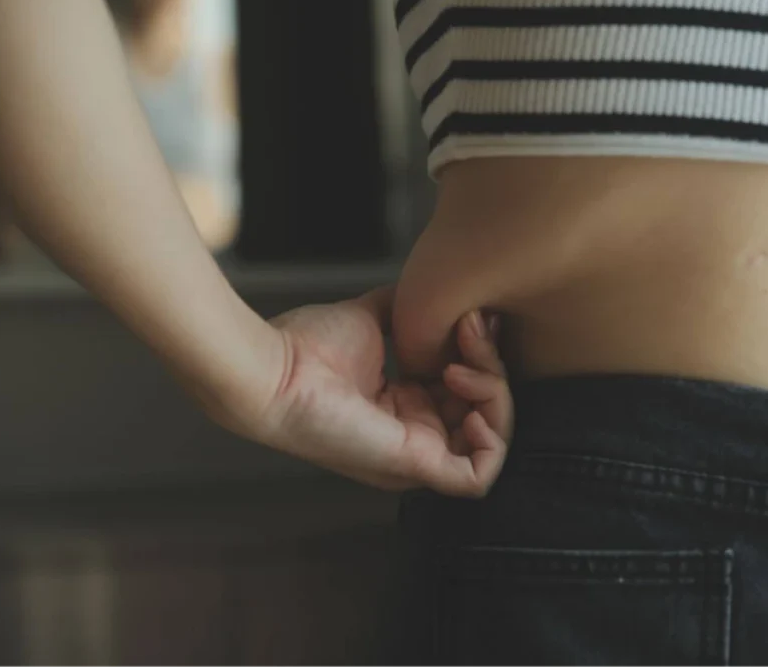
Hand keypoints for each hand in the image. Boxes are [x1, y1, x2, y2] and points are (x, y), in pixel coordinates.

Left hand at [221, 287, 512, 497]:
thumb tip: (436, 289)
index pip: (469, 390)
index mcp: (405, 409)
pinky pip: (478, 477)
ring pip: (490, 438)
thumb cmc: (304, 349)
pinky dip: (492, 440)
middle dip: (491, 367)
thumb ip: (409, 312)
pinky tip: (473, 403)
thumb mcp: (373, 320)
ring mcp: (417, 456)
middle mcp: (416, 436)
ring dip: (493, 393)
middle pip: (486, 412)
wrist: (273, 368)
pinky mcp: (415, 466)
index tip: (473, 319)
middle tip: (470, 329)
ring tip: (462, 363)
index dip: (482, 357)